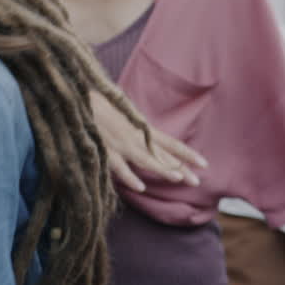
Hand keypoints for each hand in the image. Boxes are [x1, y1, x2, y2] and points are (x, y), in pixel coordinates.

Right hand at [91, 91, 206, 191]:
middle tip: (197, 182)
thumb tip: (152, 140)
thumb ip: (140, 129)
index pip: (171, 143)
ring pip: (144, 159)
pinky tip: (140, 187)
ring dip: (161, 168)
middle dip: (180, 168)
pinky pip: (118, 166)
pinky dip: (129, 176)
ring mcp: (121, 143)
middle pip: (162, 155)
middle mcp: (136, 136)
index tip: (204, 164)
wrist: (80, 96)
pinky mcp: (105, 149)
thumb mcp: (127, 116)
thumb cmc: (104, 106)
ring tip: (177, 178)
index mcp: (143, 128)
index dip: (188, 154)